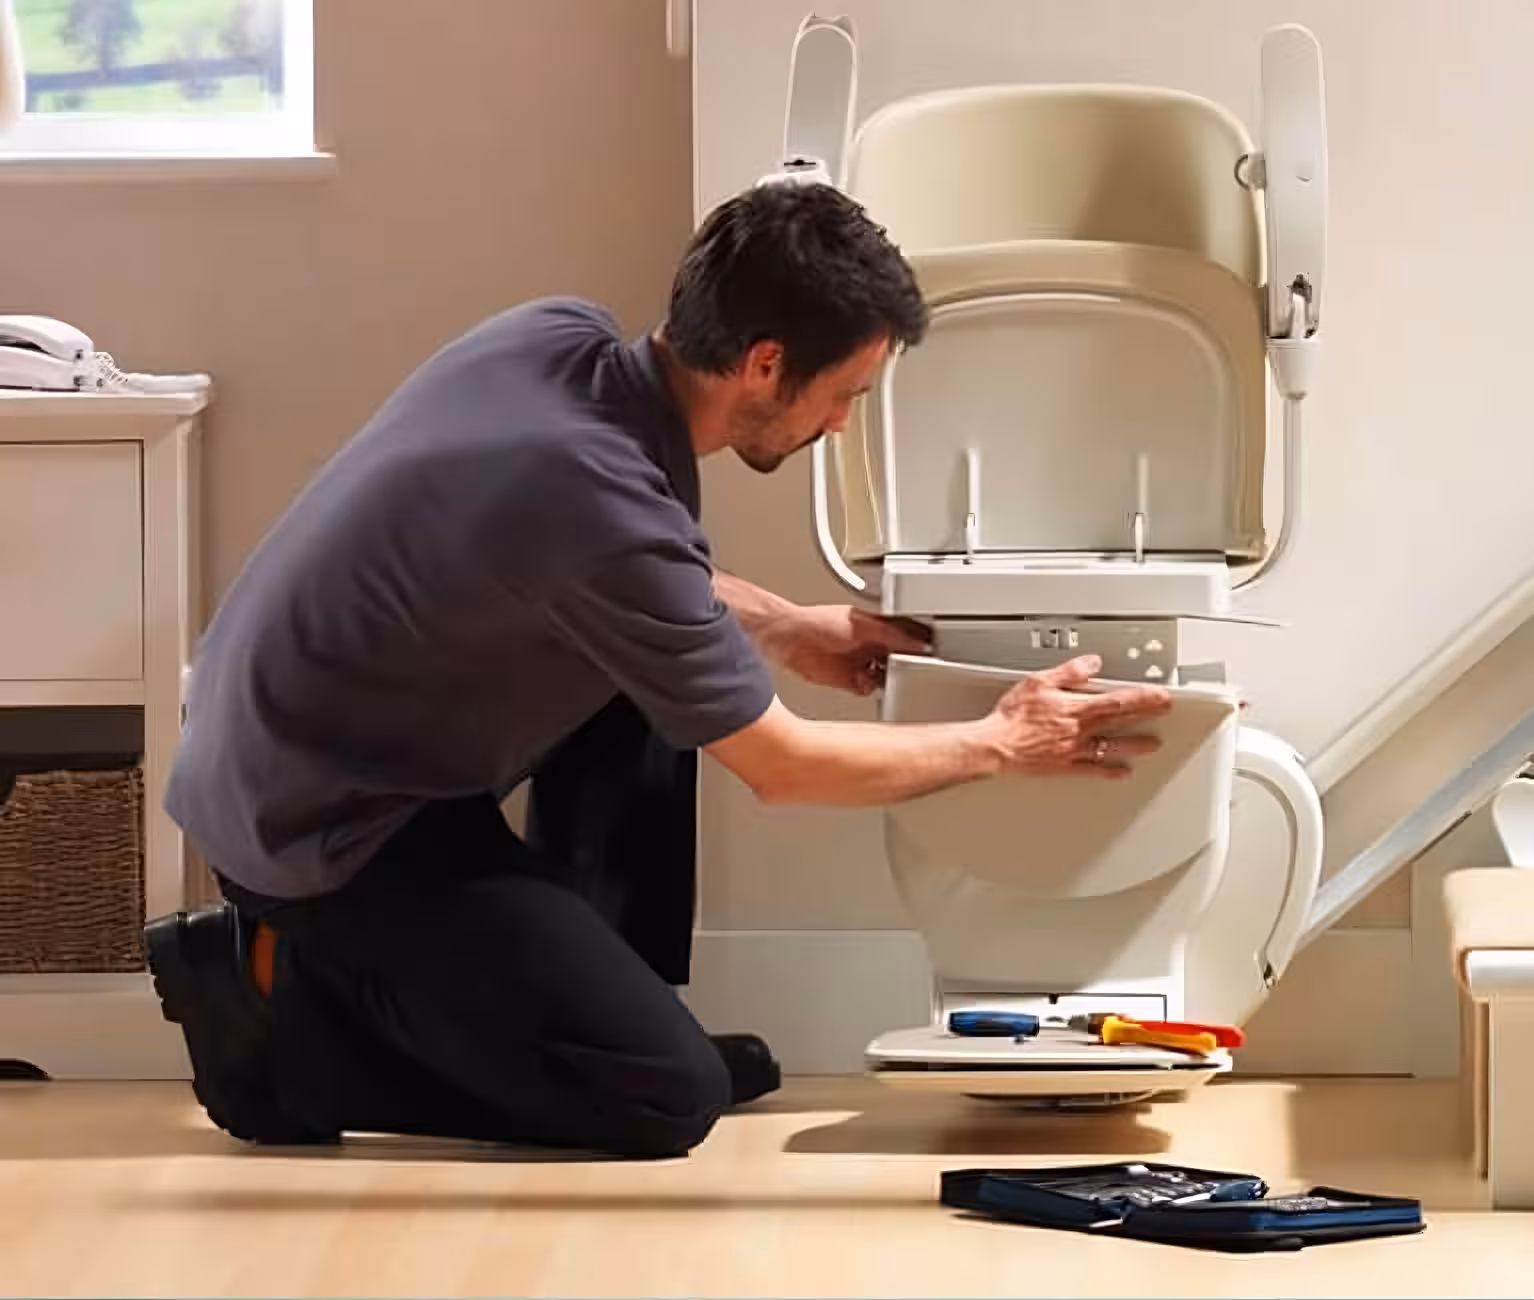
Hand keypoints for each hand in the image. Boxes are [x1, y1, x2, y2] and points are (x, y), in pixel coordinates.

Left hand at [760, 604, 931, 695]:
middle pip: (902, 658)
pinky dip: (874, 690)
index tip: (938, 652)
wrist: (788, 640)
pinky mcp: (850, 680)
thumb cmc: (818, 622)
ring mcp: (861, 662)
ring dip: (892, 680)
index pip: (910, 635)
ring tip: (898, 680)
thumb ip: (893, 636)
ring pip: (888, 676)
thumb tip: (919, 644)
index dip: (924, 644)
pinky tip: (872, 685)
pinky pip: (870, 689)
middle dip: (912, 665)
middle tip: (923, 671)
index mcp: (879, 626)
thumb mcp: (863, 626)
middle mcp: (872, 645)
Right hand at [986, 654, 1171, 779]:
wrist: (996, 746)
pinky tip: (1122, 772)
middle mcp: (1079, 729)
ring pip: (1112, 746)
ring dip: (1135, 745)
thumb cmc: (1012, 716)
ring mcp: (1074, 749)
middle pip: (1120, 721)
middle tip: (1166, 712)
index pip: (1117, 700)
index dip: (1143, 697)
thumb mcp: (1038, 682)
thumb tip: (1091, 663)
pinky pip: (1092, 769)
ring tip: (1153, 744)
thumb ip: (1068, 672)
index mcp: (1075, 708)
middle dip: (1147, 715)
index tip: (1160, 695)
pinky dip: (1109, 771)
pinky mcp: (1065, 766)